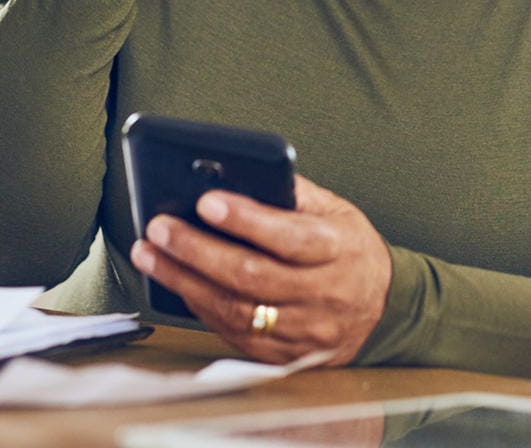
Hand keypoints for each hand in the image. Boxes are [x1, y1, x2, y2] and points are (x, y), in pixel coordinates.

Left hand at [129, 175, 391, 364]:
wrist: (381, 310)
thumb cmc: (348, 249)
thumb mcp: (337, 210)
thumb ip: (293, 193)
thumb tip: (237, 176)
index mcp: (340, 250)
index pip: (290, 237)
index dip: (247, 221)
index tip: (207, 201)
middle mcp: (324, 294)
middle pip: (253, 276)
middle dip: (198, 250)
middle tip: (159, 227)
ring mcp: (305, 331)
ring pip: (237, 310)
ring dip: (185, 280)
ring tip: (149, 253)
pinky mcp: (285, 356)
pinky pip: (234, 334)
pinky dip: (199, 307)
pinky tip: (175, 282)